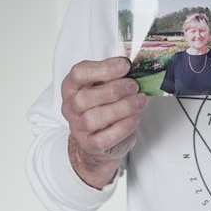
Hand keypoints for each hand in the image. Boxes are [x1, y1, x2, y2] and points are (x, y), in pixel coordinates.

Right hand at [61, 57, 146, 187]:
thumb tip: (132, 66)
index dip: (103, 68)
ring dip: (121, 108)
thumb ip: (114, 75)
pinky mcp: (88, 145)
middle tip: (134, 86)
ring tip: (139, 101)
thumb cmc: (105, 104)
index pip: (79, 73)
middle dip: (114, 90)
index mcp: (72, 86)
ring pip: (94, 118)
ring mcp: (77, 127)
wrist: (102, 137)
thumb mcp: (106, 84)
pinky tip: (134, 119)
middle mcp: (70, 106)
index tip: (125, 65)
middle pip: (85, 98)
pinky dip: (121, 128)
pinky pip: (103, 139)